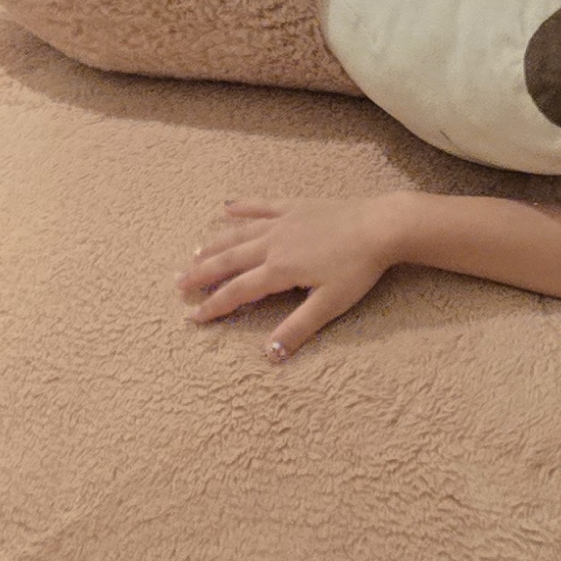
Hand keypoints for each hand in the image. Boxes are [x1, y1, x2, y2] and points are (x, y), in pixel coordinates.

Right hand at [180, 198, 402, 360]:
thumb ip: (297, 329)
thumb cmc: (358, 267)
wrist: (381, 225)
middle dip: (202, 274)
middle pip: (229, 261)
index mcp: (279, 269)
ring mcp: (283, 222)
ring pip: (238, 234)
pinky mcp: (295, 206)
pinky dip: (243, 206)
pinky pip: (262, 205)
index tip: (193, 318)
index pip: (238, 292)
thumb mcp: (329, 305)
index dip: (214, 307)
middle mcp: (273, 243)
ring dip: (214, 244)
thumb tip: (270, 355)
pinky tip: (227, 206)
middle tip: (178, 284)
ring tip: (194, 253)